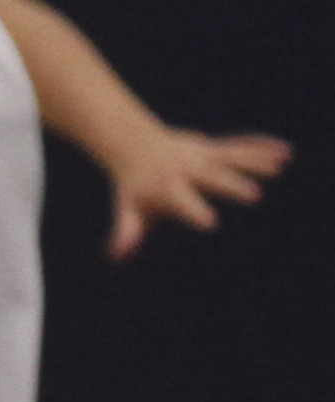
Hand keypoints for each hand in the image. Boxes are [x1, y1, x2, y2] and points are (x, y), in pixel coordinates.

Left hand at [99, 122, 291, 258]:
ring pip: (232, 158)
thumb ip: (127, 231)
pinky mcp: (214, 147)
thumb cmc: (134, 187)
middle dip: (232, 185)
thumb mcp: (128, 209)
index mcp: (168, 189)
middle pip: (213, 178)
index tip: (211, 223)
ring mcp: (203, 155)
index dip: (195, 211)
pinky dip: (261, 148)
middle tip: (255, 196)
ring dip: (256, 161)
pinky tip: (285, 153)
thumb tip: (117, 256)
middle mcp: (188, 170)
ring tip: (280, 166)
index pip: (182, 202)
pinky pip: (240, 146)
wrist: (134, 145)